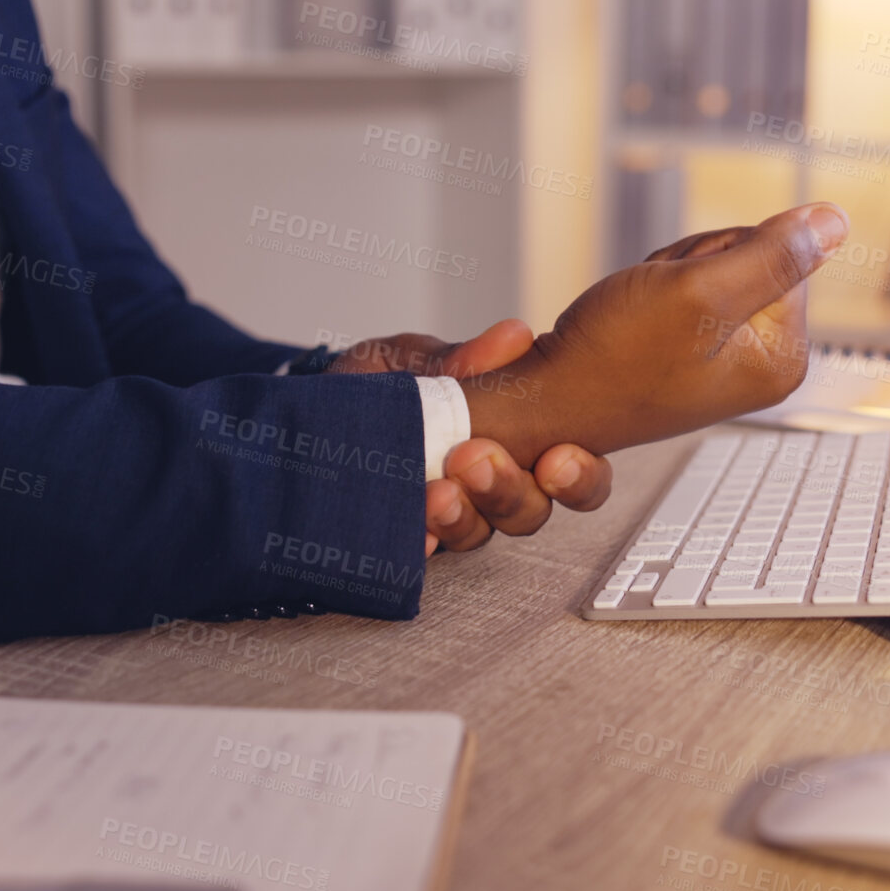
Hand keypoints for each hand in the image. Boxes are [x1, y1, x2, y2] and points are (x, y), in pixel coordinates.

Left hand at [324, 321, 613, 553]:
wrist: (312, 407)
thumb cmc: (382, 381)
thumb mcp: (415, 358)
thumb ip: (463, 357)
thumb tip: (514, 337)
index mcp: (516, 438)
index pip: (570, 471)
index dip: (578, 475)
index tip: (557, 459)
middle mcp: (490, 485)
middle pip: (530, 511)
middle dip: (510, 491)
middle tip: (476, 461)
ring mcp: (448, 513)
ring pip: (479, 534)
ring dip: (463, 517)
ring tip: (437, 493)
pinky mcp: (403, 534)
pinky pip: (420, 553)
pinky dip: (420, 543)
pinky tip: (414, 534)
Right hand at [459, 202, 847, 465]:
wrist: (548, 396)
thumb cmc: (610, 359)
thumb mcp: (699, 293)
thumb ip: (775, 255)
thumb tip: (834, 222)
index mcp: (782, 360)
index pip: (784, 254)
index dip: (724, 253)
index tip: (684, 294)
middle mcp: (763, 364)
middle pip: (752, 257)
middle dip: (695, 263)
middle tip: (654, 304)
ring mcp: (728, 359)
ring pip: (714, 266)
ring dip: (670, 274)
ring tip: (640, 314)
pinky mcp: (694, 351)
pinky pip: (687, 287)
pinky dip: (655, 289)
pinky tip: (634, 319)